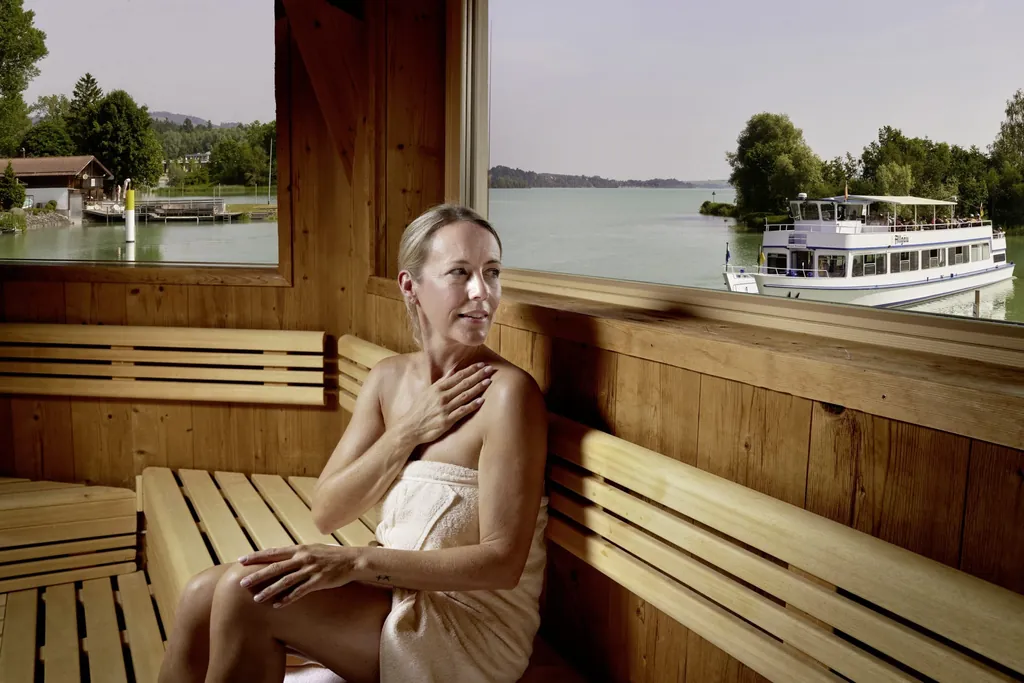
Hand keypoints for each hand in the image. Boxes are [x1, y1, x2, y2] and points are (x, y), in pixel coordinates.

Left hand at [237, 544, 361, 606]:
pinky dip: (288, 598)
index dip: (257, 556)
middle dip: (258, 575)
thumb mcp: (312, 549)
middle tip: (242, 583)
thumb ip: (297, 553)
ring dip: (270, 590)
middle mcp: (303, 558)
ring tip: (257, 598)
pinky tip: (278, 605)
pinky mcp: (318, 581)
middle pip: (275, 567)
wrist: (352, 560)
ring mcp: (310, 570)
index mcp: (299, 549)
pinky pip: (300, 592)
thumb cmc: (331, 555)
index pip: (273, 552)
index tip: (241, 560)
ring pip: (285, 581)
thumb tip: (281, 557)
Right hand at [399, 362, 495, 444]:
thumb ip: (442, 381)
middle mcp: (442, 397)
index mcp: (437, 388)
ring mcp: (445, 409)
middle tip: (490, 369)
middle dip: (478, 375)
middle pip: (464, 384)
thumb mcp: (428, 392)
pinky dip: (472, 405)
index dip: (471, 370)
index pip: (457, 376)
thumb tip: (453, 370)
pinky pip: (462, 411)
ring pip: (465, 396)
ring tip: (489, 381)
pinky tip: (481, 401)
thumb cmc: (420, 409)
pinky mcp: (447, 421)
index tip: (481, 364)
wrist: (410, 428)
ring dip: (478, 388)